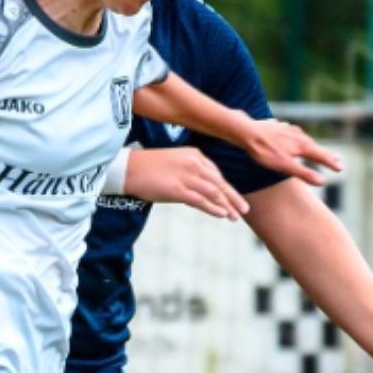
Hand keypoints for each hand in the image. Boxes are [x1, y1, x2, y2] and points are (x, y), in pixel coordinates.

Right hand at [124, 147, 248, 219]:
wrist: (127, 169)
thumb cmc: (146, 168)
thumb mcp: (174, 165)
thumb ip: (190, 174)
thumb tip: (200, 193)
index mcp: (195, 155)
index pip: (216, 174)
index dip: (227, 188)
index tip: (234, 199)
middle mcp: (194, 164)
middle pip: (219, 183)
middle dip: (233, 198)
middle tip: (244, 209)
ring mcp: (186, 176)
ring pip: (213, 192)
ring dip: (227, 205)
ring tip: (236, 217)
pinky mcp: (177, 189)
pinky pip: (201, 200)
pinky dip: (213, 208)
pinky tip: (223, 215)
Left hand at [239, 118, 342, 186]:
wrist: (247, 132)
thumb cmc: (264, 151)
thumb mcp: (284, 166)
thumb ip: (303, 173)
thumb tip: (323, 182)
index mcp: (302, 145)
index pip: (321, 156)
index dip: (331, 163)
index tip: (341, 168)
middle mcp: (298, 136)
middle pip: (315, 146)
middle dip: (326, 154)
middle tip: (337, 160)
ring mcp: (288, 130)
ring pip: (305, 139)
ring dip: (313, 146)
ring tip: (317, 150)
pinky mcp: (278, 127)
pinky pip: (293, 133)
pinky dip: (299, 138)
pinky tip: (295, 136)